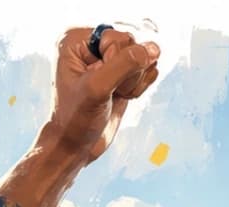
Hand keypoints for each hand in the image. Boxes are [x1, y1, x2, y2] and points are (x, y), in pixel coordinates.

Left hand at [42, 26, 161, 163]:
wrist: (75, 146)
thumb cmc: (75, 118)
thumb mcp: (97, 89)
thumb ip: (124, 65)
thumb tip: (153, 49)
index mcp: (77, 41)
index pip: (118, 38)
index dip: (118, 63)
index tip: (103, 84)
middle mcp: (92, 46)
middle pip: (133, 45)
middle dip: (128, 74)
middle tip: (110, 92)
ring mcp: (108, 60)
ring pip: (143, 57)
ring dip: (135, 81)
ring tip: (115, 95)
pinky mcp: (121, 74)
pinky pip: (146, 70)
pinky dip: (139, 86)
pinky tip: (121, 97)